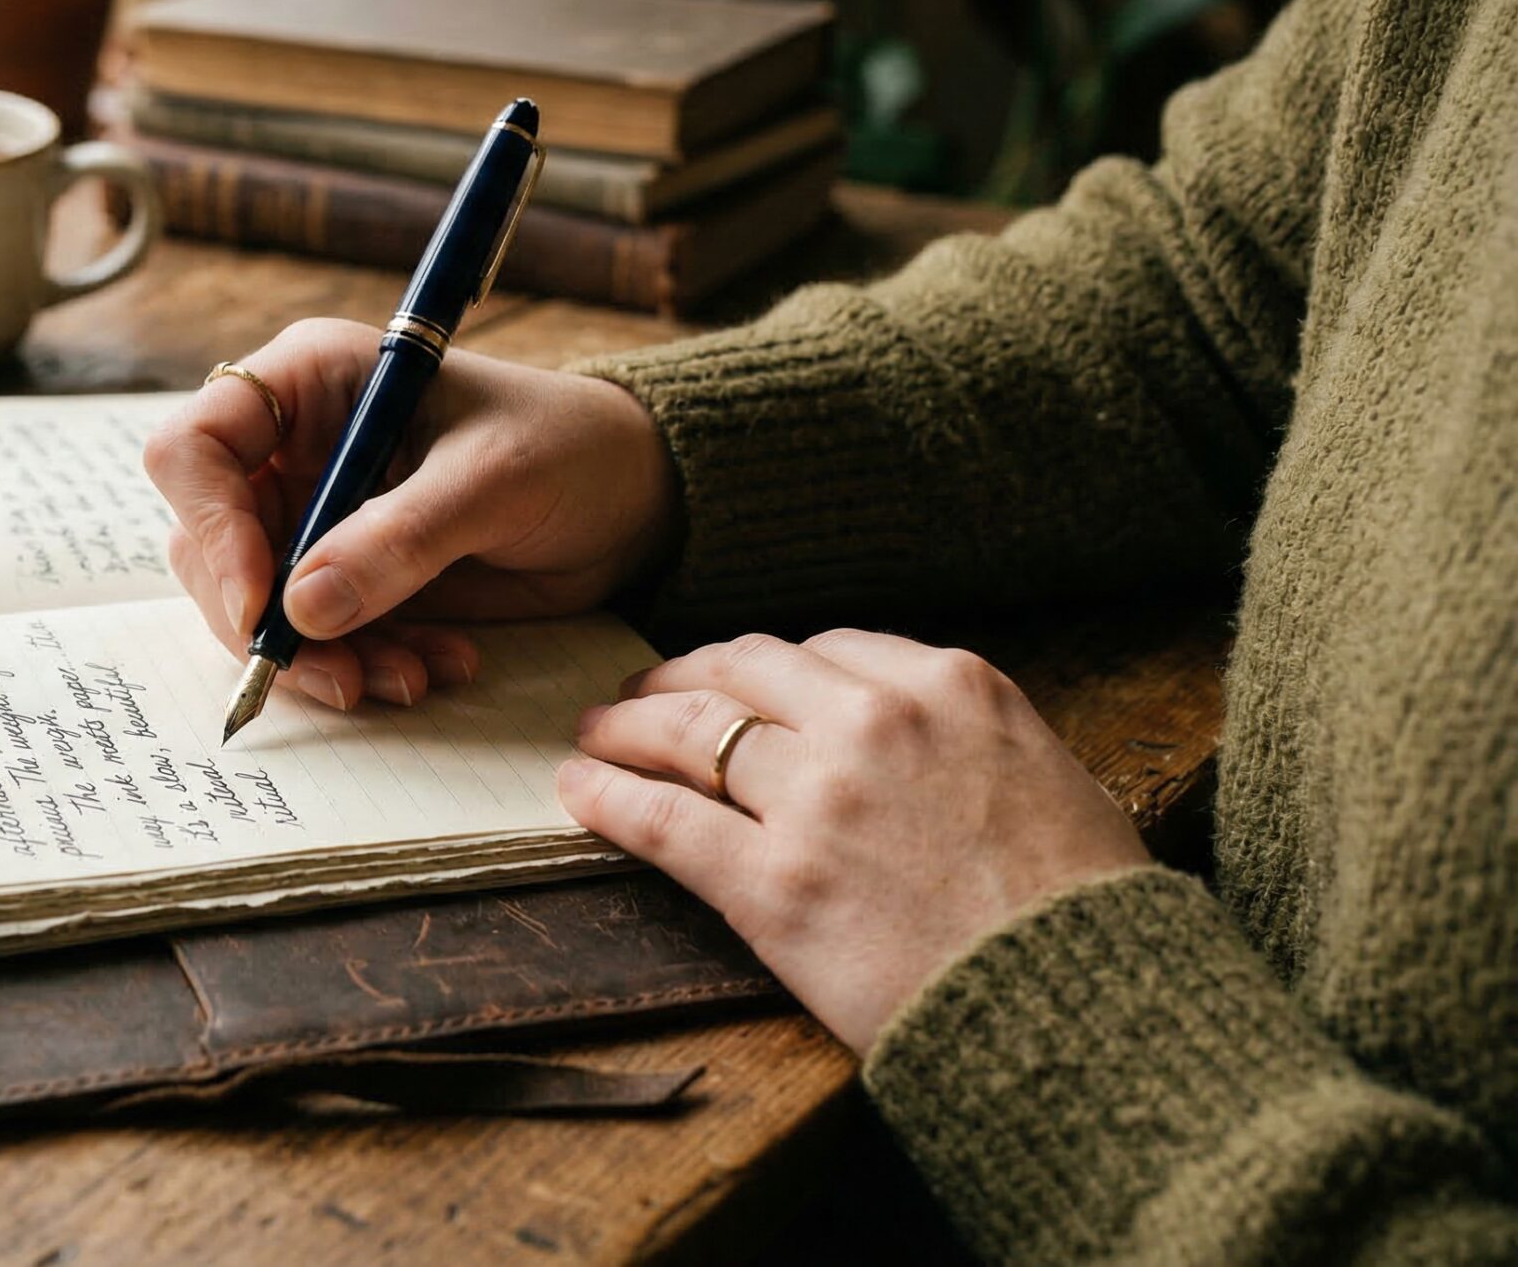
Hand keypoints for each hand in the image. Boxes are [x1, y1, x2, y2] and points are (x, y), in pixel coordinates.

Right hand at [145, 318, 676, 711]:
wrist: (630, 500)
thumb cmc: (566, 448)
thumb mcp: (492, 482)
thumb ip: (399, 539)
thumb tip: (301, 609)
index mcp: (309, 383)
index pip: (195, 447)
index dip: (211, 526)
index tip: (262, 603)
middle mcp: (293, 449)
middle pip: (209, 545)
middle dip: (267, 622)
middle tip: (343, 675)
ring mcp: (315, 518)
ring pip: (258, 607)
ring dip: (321, 659)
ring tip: (412, 678)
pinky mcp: (348, 580)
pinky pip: (315, 639)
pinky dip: (362, 667)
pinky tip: (435, 669)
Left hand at [559, 629, 1150, 1053]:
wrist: (1077, 1008)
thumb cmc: (1079, 908)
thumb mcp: (1047, 774)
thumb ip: (965, 735)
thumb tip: (913, 734)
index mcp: (949, 685)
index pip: (823, 649)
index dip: (766, 669)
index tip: (738, 682)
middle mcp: (874, 722)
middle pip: (742, 671)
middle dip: (684, 677)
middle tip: (646, 694)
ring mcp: (816, 799)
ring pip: (689, 732)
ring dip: (628, 726)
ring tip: (596, 733)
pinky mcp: (772, 882)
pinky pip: (664, 820)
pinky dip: (609, 798)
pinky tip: (579, 790)